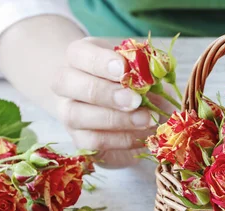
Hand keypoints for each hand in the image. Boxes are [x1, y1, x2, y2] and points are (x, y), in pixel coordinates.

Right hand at [52, 37, 169, 167]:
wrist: (112, 102)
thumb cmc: (128, 78)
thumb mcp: (137, 67)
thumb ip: (145, 70)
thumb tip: (160, 76)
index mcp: (78, 56)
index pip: (79, 54)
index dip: (101, 62)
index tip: (124, 69)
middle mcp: (65, 84)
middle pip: (69, 84)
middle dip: (106, 93)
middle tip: (136, 100)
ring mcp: (67, 112)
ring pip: (76, 116)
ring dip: (115, 120)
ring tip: (145, 120)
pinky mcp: (78, 138)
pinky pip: (92, 142)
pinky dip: (120, 140)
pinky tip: (142, 135)